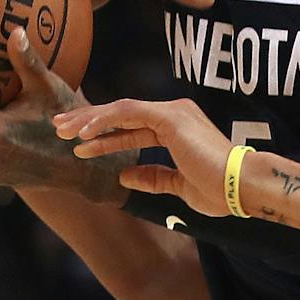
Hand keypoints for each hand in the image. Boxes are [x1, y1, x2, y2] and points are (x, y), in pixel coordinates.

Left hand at [54, 96, 234, 212]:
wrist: (240, 187)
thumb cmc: (218, 189)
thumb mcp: (178, 186)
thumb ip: (153, 177)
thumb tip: (125, 175)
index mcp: (177, 128)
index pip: (131, 128)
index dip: (103, 137)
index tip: (77, 145)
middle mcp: (174, 114)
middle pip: (122, 114)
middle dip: (88, 121)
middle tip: (59, 128)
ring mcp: (172, 113)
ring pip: (121, 110)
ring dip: (89, 119)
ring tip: (63, 131)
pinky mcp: (170, 117)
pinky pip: (129, 113)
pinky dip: (105, 121)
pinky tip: (84, 133)